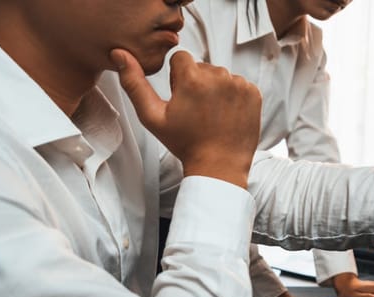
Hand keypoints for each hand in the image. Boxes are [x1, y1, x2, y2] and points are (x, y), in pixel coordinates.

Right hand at [110, 49, 260, 188]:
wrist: (219, 166)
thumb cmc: (184, 143)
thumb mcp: (152, 116)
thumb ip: (134, 82)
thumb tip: (119, 53)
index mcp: (192, 78)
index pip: (181, 59)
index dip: (178, 79)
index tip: (181, 98)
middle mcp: (219, 76)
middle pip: (202, 66)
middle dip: (197, 82)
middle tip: (196, 110)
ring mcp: (239, 84)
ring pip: (221, 76)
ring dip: (216, 89)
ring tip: (212, 114)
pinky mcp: (254, 93)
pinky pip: (239, 85)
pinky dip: (233, 96)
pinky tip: (226, 115)